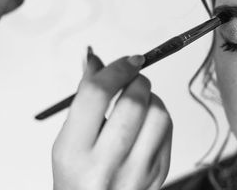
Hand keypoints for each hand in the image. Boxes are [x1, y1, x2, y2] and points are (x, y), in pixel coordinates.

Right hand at [52, 50, 172, 189]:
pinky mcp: (158, 175)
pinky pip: (168, 129)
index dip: (116, 68)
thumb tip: (95, 60)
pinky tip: (145, 123)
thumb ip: (84, 100)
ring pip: (158, 112)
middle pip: (133, 101)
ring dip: (150, 97)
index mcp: (74, 154)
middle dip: (136, 79)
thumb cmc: (80, 176)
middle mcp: (105, 166)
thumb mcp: (68, 142)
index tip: (127, 60)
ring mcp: (136, 173)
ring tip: (137, 103)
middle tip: (131, 77)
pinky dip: (159, 116)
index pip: (98, 94)